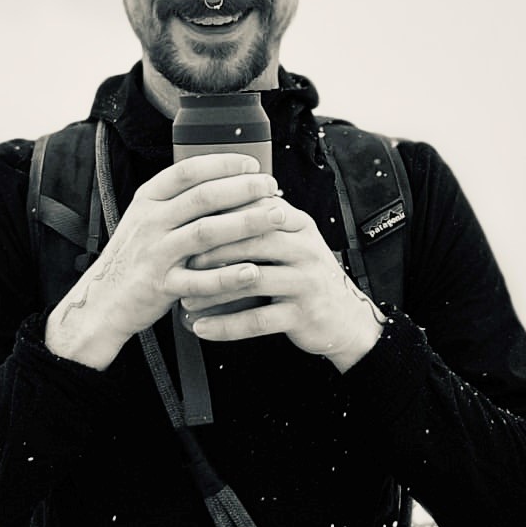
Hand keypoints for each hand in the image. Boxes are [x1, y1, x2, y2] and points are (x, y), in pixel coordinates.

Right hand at [45, 153, 282, 369]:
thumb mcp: (147, 219)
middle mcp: (150, 223)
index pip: (188, 170)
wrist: (102, 300)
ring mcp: (155, 254)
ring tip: (277, 217)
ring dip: (246, 223)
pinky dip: (228, 277)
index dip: (223, 164)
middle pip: (203, 197)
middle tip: (272, 187)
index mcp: (148, 201)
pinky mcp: (161, 287)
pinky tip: (253, 271)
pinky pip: (199, 281)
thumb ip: (178, 201)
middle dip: (244, 189)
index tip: (252, 164)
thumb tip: (228, 182)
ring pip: (206, 233)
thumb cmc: (135, 257)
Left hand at [178, 200, 386, 371]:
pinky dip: (225, 326)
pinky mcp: (303, 314)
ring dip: (212, 291)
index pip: (255, 209)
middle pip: (252, 241)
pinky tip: (202, 328)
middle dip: (211, 252)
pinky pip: (257, 320)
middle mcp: (306, 248)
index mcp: (299, 223)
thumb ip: (260, 221)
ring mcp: (307, 282)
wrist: (345, 318)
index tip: (187, 225)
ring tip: (185, 299)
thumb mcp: (291, 240)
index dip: (219, 216)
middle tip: (180, 262)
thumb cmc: (305, 275)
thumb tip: (213, 198)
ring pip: (250, 281)